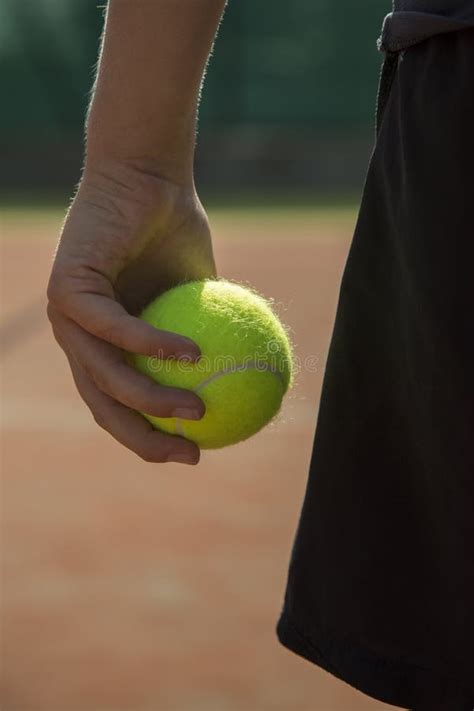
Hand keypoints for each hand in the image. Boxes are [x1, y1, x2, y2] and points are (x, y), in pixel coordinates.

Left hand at [47, 164, 215, 464]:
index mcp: (105, 344)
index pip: (120, 406)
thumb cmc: (175, 231)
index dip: (153, 438)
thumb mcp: (204, 296)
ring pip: (104, 377)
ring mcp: (68, 316)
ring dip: (152, 400)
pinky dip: (152, 345)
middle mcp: (80, 337)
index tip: (196, 452)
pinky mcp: (66, 289)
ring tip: (198, 410)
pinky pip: (112, 329)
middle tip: (191, 453)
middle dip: (146, 439)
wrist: (148, 176)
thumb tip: (251, 377)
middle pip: (105, 407)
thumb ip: (215, 335)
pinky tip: (191, 354)